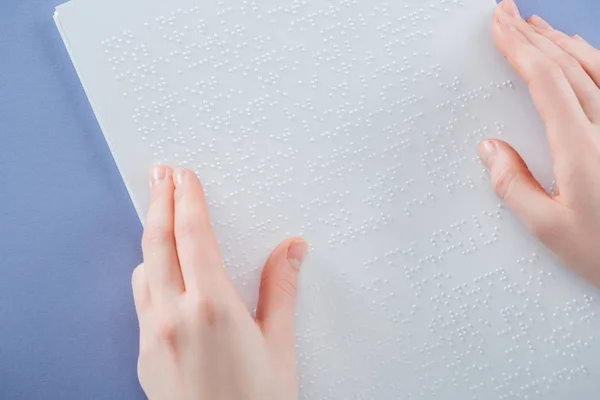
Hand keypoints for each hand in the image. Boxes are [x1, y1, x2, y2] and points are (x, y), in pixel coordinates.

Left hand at [132, 166, 305, 399]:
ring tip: (160, 217)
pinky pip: (140, 300)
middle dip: (158, 201)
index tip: (184, 175)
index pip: (191, 235)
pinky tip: (160, 274)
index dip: (186, 199)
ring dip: (150, 237)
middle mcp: (174, 315)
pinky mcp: (146, 355)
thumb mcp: (279, 346)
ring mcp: (153, 335)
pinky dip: (148, 273)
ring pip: (142, 269)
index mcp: (212, 306)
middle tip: (160, 173)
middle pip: (156, 242)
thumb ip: (280, 289)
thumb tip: (291, 249)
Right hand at [480, 0, 599, 285]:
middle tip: (508, 14)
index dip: (518, 47)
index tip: (499, 25)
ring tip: (537, 26)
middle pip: (567, 65)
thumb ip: (513, 187)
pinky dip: (594, 58)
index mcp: (582, 148)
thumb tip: (490, 150)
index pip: (544, 81)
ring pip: (595, 66)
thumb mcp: (549, 230)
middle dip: (533, 35)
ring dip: (561, 41)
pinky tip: (584, 53)